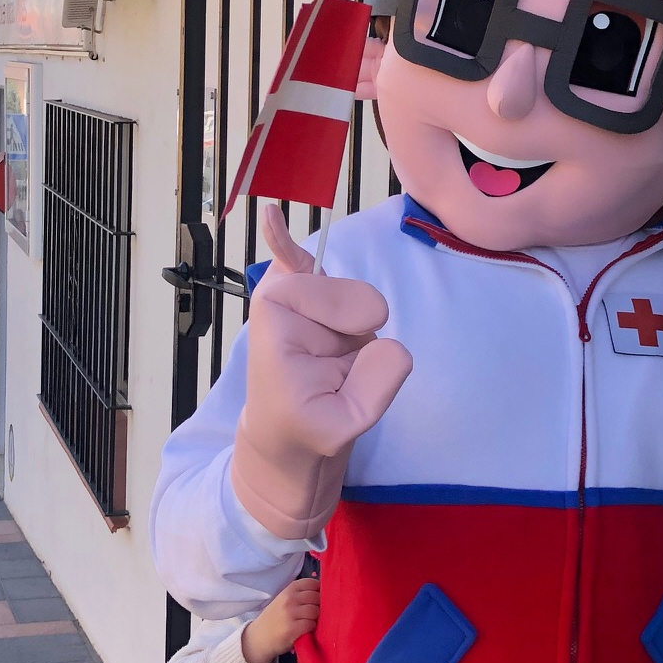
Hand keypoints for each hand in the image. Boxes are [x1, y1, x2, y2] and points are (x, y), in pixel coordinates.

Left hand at [230, 204, 411, 539]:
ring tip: (333, 365)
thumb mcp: (344, 426)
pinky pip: (297, 258)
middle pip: (356, 294)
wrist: (283, 449)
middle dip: (361, 329)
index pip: (345, 300)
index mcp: (278, 322)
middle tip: (337, 369)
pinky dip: (282, 236)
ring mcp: (296, 301)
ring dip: (360, 331)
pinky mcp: (307, 302)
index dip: (354, 324)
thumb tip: (393, 343)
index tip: (345, 357)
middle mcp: (283, 303)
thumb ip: (375, 381)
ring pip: (361, 300)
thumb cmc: (305, 435)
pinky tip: (269, 213)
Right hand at [241, 577, 319, 662]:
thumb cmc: (276, 618)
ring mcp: (290, 613)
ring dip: (316, 619)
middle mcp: (289, 598)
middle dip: (320, 606)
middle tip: (314, 614)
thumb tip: (327, 592)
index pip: (313, 583)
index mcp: (289, 589)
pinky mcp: (292, 629)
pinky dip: (312, 629)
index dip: (319, 592)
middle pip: (317, 597)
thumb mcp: (285, 600)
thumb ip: (301, 595)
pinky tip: (306, 631)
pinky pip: (311, 624)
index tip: (317, 600)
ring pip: (316, 611)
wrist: (259, 637)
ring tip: (309, 623)